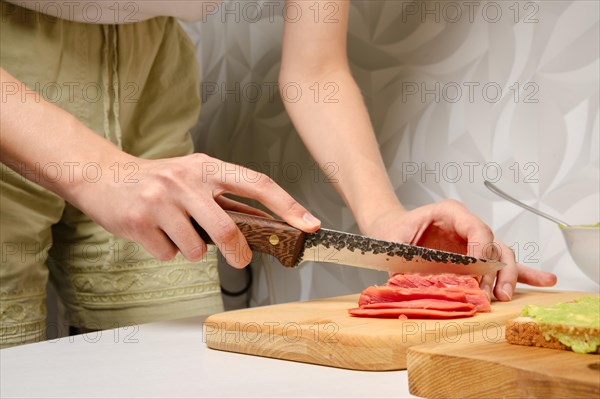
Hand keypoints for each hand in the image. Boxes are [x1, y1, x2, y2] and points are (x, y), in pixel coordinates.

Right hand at [72, 153, 320, 267]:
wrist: (103, 176)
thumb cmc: (156, 180)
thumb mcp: (193, 177)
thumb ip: (225, 199)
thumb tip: (264, 223)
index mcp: (207, 166)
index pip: (257, 184)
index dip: (287, 205)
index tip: (309, 224)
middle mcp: (185, 179)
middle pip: (227, 229)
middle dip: (238, 252)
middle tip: (240, 260)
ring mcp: (161, 199)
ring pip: (196, 249)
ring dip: (190, 250)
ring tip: (174, 231)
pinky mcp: (139, 221)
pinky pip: (168, 255)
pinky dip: (165, 252)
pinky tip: (154, 234)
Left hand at [359, 199, 556, 300]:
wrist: (388, 231)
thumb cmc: (391, 232)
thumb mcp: (392, 242)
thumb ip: (406, 257)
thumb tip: (419, 280)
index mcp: (451, 213)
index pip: (477, 229)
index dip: (482, 251)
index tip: (479, 273)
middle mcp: (467, 225)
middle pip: (494, 245)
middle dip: (498, 270)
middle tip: (494, 293)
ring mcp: (473, 240)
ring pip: (501, 255)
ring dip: (509, 276)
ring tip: (507, 295)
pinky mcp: (474, 255)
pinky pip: (499, 263)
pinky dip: (521, 273)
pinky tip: (543, 280)